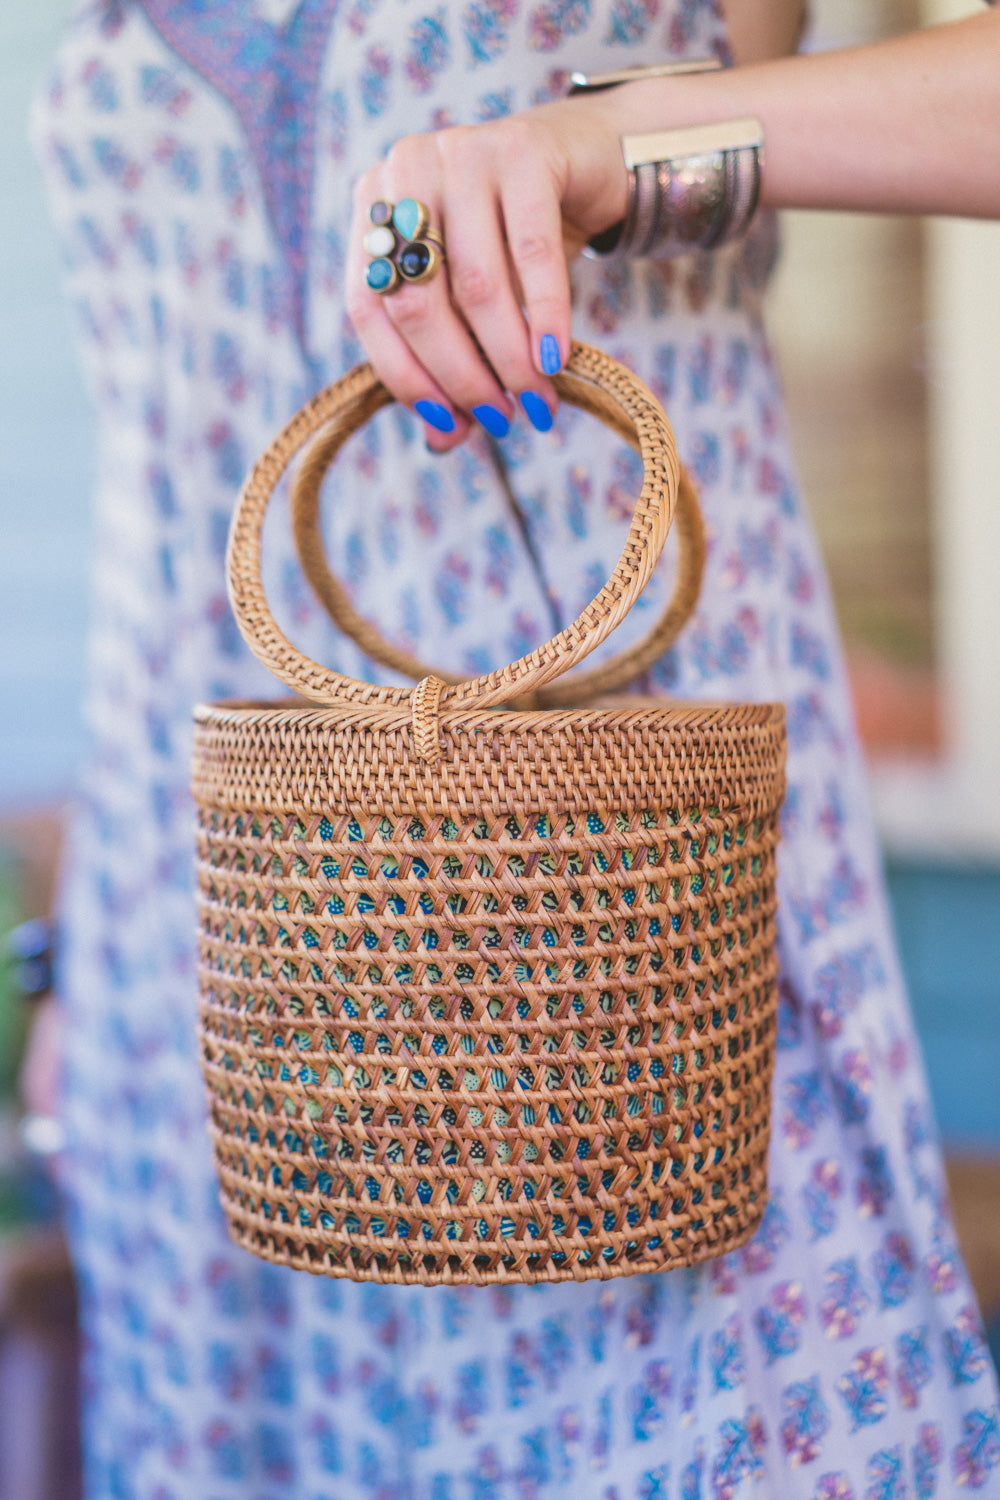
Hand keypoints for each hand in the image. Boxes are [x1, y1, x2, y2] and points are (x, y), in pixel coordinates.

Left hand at [345, 95, 627, 449]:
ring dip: (508, 359)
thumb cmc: (515, 239)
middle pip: (417, 303)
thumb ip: (452, 359)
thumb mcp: (475, 298)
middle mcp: (403, 171)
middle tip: (501, 420)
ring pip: (475, 287)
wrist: (583, 159)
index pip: (367, 308)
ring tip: (536, 402)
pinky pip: (532, 255)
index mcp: (372, 207)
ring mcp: (459, 151)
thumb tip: (442, 441)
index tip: (448, 425)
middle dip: (462, 377)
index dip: (404, 376)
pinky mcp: (520, 149)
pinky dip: (546, 318)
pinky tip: (557, 361)